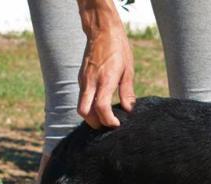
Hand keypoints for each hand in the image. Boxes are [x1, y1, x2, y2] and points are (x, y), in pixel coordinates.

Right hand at [77, 1, 134, 128]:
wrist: (102, 30)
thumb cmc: (118, 48)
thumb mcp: (128, 70)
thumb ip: (127, 92)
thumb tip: (129, 109)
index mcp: (105, 79)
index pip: (101, 108)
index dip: (108, 120)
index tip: (116, 124)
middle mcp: (90, 81)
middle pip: (84, 112)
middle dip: (95, 123)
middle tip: (107, 126)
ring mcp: (83, 80)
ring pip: (81, 106)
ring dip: (91, 116)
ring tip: (104, 119)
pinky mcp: (81, 78)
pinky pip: (82, 98)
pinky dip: (89, 106)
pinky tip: (100, 107)